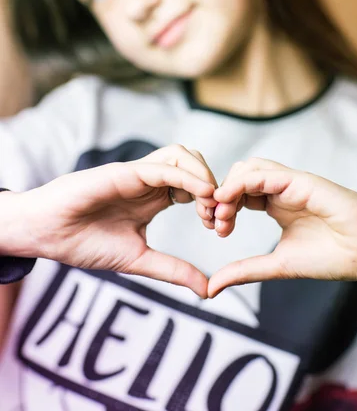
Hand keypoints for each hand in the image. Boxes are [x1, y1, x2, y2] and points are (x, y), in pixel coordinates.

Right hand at [10, 145, 215, 297]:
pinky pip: (163, 166)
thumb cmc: (85, 243)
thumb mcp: (139, 259)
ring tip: (210, 203)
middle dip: (213, 184)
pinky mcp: (125, 172)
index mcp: (155, 198)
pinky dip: (187, 175)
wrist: (49, 236)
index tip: (219, 226)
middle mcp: (150, 181)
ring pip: (181, 155)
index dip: (212, 202)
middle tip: (217, 215)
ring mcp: (138, 174)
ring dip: (203, 174)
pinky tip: (201, 193)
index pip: (195, 186)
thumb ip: (173, 270)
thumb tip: (207, 290)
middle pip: (194, 163)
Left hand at [208, 158, 356, 296]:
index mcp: (274, 204)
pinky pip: (267, 173)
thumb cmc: (330, 256)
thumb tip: (212, 286)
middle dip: (220, 195)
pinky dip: (243, 182)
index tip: (216, 229)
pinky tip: (232, 200)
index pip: (238, 193)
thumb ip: (245, 271)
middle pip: (238, 175)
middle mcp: (280, 190)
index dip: (222, 206)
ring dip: (229, 186)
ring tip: (223, 213)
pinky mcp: (301, 181)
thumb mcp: (277, 266)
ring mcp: (290, 183)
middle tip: (215, 221)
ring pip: (250, 167)